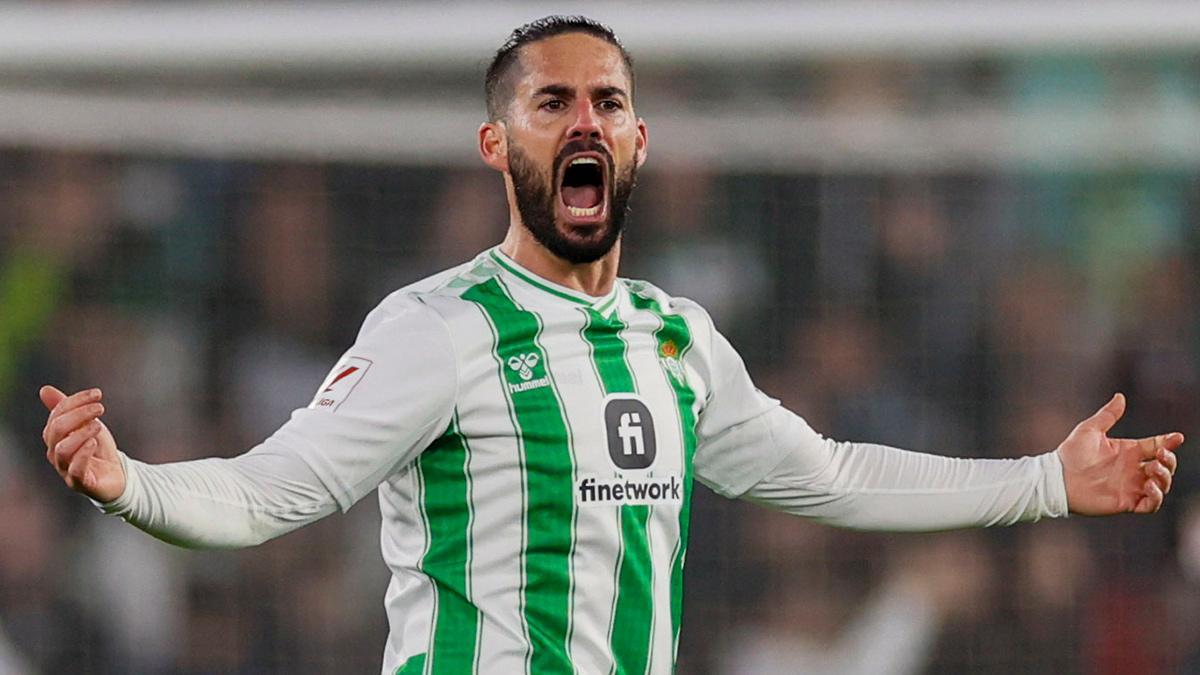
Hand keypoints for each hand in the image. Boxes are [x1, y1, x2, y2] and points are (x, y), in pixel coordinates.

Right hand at [40, 385, 125, 502]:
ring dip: (80, 433)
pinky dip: (83, 454)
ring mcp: (66, 469)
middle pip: (57, 430)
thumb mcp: (86, 424)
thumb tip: (44, 389)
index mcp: (55, 437)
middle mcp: (56, 453)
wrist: (116, 475)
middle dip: (78, 414)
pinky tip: (93, 443)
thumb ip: (68, 409)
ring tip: (98, 425)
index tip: (97, 393)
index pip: (57, 415)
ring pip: (62, 449)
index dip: (75, 401)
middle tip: (100, 408)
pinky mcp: (80, 483)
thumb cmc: (98, 449)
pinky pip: (75, 470)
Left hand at [1058, 393, 1182, 514]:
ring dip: (1164, 476)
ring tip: (1152, 468)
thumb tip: (1120, 396)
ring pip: (1162, 485)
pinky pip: (1151, 504)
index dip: (1168, 442)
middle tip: (1161, 455)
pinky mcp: (1127, 502)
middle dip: (1169, 460)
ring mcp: (1131, 486)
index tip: (1177, 437)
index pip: (1155, 446)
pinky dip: (1157, 496)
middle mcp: (1132, 469)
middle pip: (1164, 466)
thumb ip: (1107, 415)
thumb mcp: (1089, 430)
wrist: (1057, 478)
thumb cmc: (1070, 454)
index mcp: (1127, 451)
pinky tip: (1149, 485)